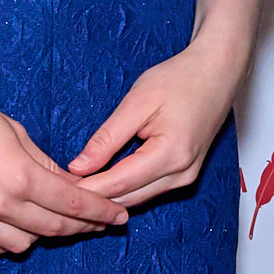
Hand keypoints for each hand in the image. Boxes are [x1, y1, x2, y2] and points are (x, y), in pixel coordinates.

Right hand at [0, 79, 131, 257]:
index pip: (73, 204)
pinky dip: (7, 241)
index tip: (120, 216)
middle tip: (100, 223)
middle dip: (83, 227)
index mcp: (19, 176)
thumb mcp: (12, 130)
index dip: (102, 212)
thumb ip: (41, 162)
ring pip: (23, 244)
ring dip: (42, 234)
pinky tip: (14, 228)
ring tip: (51, 221)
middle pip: (54, 228)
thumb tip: (65, 183)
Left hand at [71, 32, 251, 208]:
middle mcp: (181, 174)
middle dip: (91, 200)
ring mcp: (186, 178)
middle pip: (126, 200)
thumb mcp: (138, 102)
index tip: (55, 189)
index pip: (117, 184)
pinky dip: (123, 191)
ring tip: (74, 190)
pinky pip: (147, 192)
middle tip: (57, 193)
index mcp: (170, 155)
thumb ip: (107, 138)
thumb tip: (78, 167)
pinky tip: (101, 184)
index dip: (84, 190)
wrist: (218, 72)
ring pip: (136, 200)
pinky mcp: (184, 176)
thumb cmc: (181, 79)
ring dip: (106, 198)